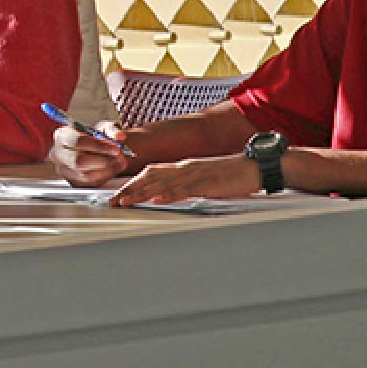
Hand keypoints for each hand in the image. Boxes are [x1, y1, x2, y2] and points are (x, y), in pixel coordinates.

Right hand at [50, 121, 133, 185]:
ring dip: (107, 170)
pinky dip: (105, 177)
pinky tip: (113, 169)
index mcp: (62, 135)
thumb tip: (119, 136)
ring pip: (85, 175)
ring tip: (120, 162)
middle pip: (79, 161)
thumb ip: (112, 130)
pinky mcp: (72, 182)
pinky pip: (90, 184)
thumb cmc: (96, 137)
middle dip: (104, 160)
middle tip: (120, 157)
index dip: (99, 146)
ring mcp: (63, 170)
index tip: (116, 149)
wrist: (93, 149)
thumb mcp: (104, 127)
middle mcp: (58, 154)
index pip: (78, 142)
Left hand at [109, 154, 261, 206]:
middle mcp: (185, 168)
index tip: (119, 193)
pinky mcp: (207, 183)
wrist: (253, 167)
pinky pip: (185, 189)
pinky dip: (170, 195)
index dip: (133, 182)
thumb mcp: (203, 177)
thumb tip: (168, 194)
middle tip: (114, 201)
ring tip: (126, 201)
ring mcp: (195, 175)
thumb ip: (185, 184)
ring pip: (163, 184)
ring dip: (142, 193)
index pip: (151, 172)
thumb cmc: (230, 175)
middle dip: (130, 189)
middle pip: (151, 177)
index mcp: (183, 166)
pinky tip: (157, 200)